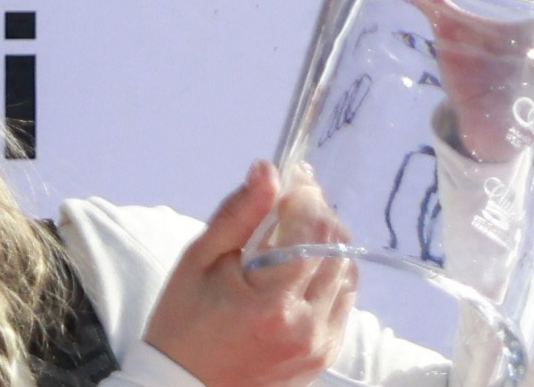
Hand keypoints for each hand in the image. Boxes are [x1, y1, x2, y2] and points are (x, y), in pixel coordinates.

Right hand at [144, 159, 356, 386]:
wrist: (188, 386)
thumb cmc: (185, 321)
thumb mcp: (200, 259)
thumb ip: (239, 213)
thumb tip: (268, 169)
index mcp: (272, 301)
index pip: (312, 229)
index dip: (305, 195)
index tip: (291, 179)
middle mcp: (307, 326)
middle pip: (337, 248)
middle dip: (318, 215)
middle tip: (290, 204)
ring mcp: (322, 344)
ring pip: (347, 273)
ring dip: (326, 246)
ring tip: (292, 240)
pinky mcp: (326, 354)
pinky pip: (345, 302)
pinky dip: (328, 277)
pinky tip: (298, 273)